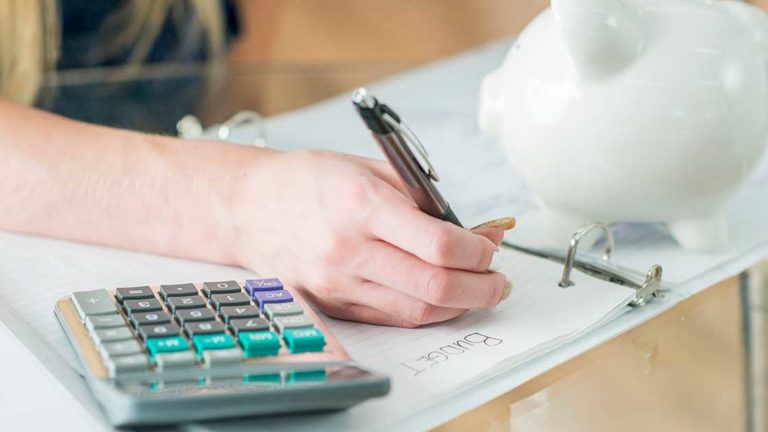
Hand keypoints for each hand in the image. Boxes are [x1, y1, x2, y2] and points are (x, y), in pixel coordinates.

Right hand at [232, 150, 510, 327]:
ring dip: (459, 304)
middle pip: (434, 286)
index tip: (490, 245)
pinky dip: (426, 311)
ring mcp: (338, 283)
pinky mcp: (333, 304)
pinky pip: (392, 317)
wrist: (250, 208)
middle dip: (481, 287)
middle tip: (498, 279)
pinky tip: (442, 297)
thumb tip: (473, 231)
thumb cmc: (309, 180)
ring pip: (417, 311)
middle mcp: (348, 249)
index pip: (438, 244)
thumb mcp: (369, 170)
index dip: (478, 250)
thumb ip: (422, 201)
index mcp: (361, 205)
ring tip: (478, 289)